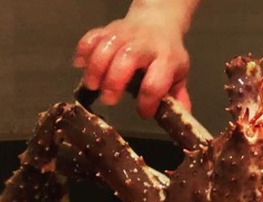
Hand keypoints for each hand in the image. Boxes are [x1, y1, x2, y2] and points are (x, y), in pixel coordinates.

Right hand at [74, 11, 190, 117]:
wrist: (158, 22)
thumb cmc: (167, 55)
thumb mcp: (179, 74)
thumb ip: (177, 97)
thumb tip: (182, 117)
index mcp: (166, 59)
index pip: (155, 82)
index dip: (147, 102)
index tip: (143, 113)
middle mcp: (145, 45)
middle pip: (127, 58)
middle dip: (115, 81)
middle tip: (109, 100)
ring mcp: (124, 35)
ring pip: (106, 47)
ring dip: (95, 68)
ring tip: (93, 86)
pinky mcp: (107, 29)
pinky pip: (92, 37)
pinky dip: (83, 51)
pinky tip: (81, 66)